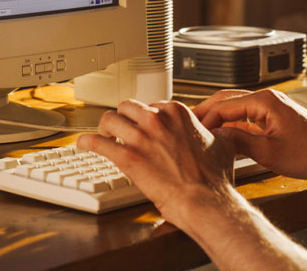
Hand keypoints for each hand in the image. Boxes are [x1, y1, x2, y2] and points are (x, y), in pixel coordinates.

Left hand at [76, 99, 237, 224]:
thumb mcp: (224, 145)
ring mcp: (140, 137)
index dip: (145, 118)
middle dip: (122, 118)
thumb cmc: (213, 178)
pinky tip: (82, 144)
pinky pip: (96, 142)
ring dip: (104, 128)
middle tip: (120, 130)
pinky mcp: (126, 157)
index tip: (142, 128)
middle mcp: (156, 119)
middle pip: (126, 107)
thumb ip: (218, 134)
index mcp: (176, 112)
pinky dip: (86, 142)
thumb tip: (223, 133)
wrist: (204, 200)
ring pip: (109, 119)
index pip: (151, 105)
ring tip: (103, 136)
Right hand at [194, 88, 306, 181]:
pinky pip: (247, 113)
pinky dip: (232, 121)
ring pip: (236, 105)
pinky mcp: (275, 115)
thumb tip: (217, 136)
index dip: (205, 118)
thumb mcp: (270, 153)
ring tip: (201, 128)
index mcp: (265, 101)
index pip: (225, 105)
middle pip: (227, 99)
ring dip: (218, 116)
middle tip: (188, 124)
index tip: (192, 130)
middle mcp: (268, 98)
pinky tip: (223, 133)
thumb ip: (240, 142)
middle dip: (207, 111)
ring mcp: (272, 106)